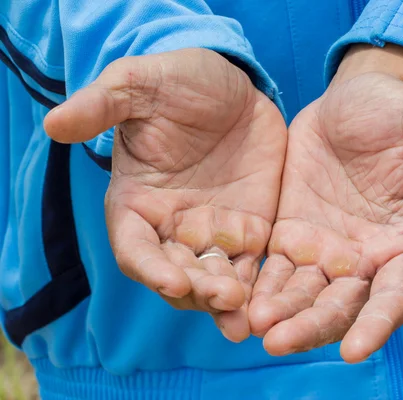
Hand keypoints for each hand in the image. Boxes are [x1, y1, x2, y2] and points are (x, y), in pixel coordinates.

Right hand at [44, 49, 286, 341]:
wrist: (232, 84)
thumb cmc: (179, 81)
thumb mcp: (141, 84)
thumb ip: (103, 105)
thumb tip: (53, 124)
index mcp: (138, 203)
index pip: (135, 248)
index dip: (150, 268)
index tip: (171, 281)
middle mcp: (173, 227)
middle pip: (178, 274)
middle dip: (196, 291)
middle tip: (223, 299)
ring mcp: (214, 233)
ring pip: (216, 279)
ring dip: (227, 302)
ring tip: (245, 318)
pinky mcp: (251, 231)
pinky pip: (254, 267)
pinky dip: (260, 288)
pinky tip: (273, 303)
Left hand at [248, 45, 402, 361]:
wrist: (353, 100)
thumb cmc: (398, 113)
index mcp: (400, 242)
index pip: (393, 296)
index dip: (376, 325)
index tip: (355, 351)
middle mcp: (362, 257)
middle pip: (339, 307)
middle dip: (312, 327)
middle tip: (278, 342)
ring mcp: (323, 249)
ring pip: (302, 295)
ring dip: (279, 314)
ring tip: (252, 324)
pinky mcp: (290, 234)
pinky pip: (273, 269)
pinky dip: (259, 287)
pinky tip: (236, 298)